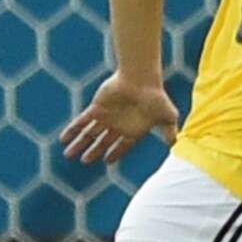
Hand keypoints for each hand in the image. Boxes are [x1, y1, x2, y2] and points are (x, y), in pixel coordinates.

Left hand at [60, 72, 179, 163]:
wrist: (141, 79)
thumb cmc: (155, 97)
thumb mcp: (167, 116)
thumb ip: (170, 130)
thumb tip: (177, 143)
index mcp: (132, 130)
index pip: (121, 146)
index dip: (115, 153)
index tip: (107, 161)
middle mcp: (117, 125)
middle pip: (102, 142)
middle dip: (93, 152)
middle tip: (85, 161)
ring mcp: (106, 117)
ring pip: (89, 134)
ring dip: (79, 144)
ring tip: (68, 154)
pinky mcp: (96, 108)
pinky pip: (81, 122)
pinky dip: (72, 130)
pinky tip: (63, 138)